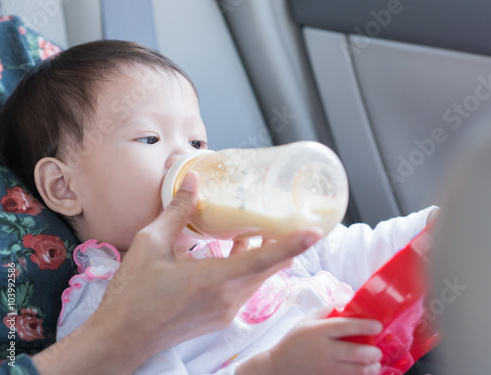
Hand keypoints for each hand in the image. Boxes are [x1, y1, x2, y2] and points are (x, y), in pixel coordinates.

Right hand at [79, 171, 321, 373]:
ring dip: (264, 256)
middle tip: (290, 218)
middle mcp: (228, 299)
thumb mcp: (151, 244)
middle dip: (283, 245)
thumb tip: (194, 182)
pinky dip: (248, 269)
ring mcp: (226, 312)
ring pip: (258, 278)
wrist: (123, 338)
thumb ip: (177, 212)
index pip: (262, 260)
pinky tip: (234, 250)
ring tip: (263, 228)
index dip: (290, 245)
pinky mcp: (221, 318)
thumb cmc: (133, 293)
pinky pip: (245, 289)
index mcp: (213, 280)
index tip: (314, 232)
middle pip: (268, 268)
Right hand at [237, 317, 382, 374]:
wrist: (279, 366)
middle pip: (354, 352)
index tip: (378, 325)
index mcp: (318, 331)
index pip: (344, 326)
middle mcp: (323, 350)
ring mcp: (325, 368)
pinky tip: (364, 371)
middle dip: (372, 352)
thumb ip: (327, 311)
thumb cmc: (295, 340)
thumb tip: (347, 302)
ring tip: (375, 364)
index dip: (364, 325)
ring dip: (370, 368)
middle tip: (377, 350)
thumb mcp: (307, 320)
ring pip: (355, 371)